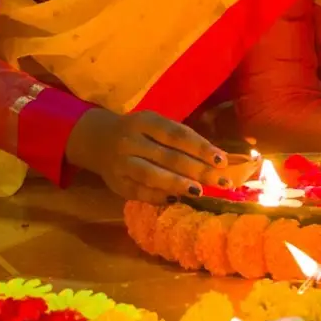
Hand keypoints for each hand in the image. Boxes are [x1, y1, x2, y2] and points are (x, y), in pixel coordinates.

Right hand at [66, 109, 227, 205]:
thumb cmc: (138, 132)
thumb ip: (180, 139)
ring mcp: (121, 163)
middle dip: (199, 170)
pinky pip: (140, 192)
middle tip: (223, 182)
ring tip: (200, 192)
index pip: (177, 135)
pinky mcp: (116, 183)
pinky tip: (177, 199)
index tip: (222, 161)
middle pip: (169, 157)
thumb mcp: (154, 125)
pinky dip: (159, 197)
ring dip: (178, 184)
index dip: (201, 148)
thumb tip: (217, 160)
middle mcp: (131, 141)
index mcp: (144, 121)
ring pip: (152, 175)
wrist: (96, 139)